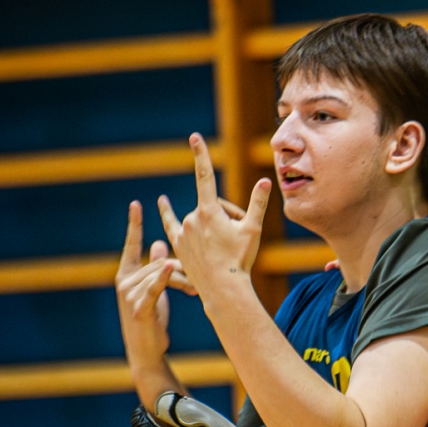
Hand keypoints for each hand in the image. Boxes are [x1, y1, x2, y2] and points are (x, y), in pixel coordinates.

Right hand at [115, 201, 178, 368]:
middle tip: (196, 281)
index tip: (136, 204)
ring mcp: (129, 295)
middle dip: (181, 269)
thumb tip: (158, 243)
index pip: (131, 245)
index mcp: (126, 274)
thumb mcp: (153, 289)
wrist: (146, 350)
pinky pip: (155, 288)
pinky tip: (173, 268)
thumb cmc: (151, 318)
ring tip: (194, 291)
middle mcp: (124, 281)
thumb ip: (154, 267)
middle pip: (159, 261)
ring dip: (183, 280)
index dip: (134, 225)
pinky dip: (166, 278)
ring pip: (162, 274)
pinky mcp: (139, 307)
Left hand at [156, 135, 271, 304]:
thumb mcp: (253, 230)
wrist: (223, 288)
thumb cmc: (240, 259)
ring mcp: (183, 232)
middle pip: (210, 205)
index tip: (194, 138)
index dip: (200, 155)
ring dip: (212, 225)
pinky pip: (173, 225)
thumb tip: (265, 181)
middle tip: (240, 235)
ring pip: (199, 218)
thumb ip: (257, 203)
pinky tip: (163, 203)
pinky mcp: (178, 245)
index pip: (204, 175)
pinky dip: (170, 214)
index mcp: (209, 211)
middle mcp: (192, 218)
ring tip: (225, 246)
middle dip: (226, 215)